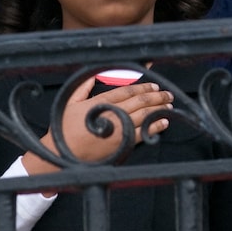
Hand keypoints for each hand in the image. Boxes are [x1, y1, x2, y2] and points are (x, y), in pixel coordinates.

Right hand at [22, 80, 174, 175]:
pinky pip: (143, 133)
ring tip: (169, 105)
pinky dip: (155, 126)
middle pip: (140, 101)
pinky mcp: (122, 145)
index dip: (143, 87)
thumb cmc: (64, 130)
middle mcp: (112, 114)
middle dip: (156, 96)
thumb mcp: (69, 103)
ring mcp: (118, 130)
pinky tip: (163, 122)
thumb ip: (83, 87)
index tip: (153, 86)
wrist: (62, 156)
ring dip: (159, 109)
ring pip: (144, 115)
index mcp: (100, 102)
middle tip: (167, 94)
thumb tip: (92, 74)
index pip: (127, 90)